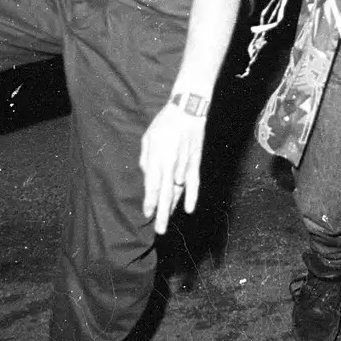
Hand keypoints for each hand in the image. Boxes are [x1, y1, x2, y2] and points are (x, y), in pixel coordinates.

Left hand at [139, 97, 206, 235]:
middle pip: (165, 194)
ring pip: (178, 191)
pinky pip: (194, 183)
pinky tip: (188, 209)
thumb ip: (146, 160)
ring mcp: (184, 164)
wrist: (188, 109)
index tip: (146, 214)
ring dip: (172, 208)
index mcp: (156, 157)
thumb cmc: (165, 123)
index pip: (152, 186)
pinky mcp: (195, 162)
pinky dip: (191, 196)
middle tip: (158, 230)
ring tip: (166, 223)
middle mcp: (170, 164)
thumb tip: (147, 177)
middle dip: (160, 213)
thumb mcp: (148, 138)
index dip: (150, 201)